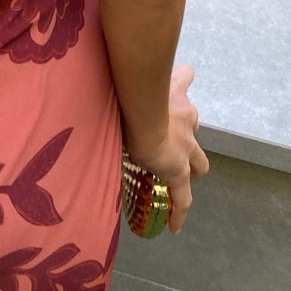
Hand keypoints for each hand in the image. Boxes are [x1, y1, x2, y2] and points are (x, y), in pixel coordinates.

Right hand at [127, 64, 209, 233]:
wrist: (142, 113)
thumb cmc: (129, 88)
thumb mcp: (126, 76)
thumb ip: (117, 77)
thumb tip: (91, 65)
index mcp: (174, 91)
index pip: (185, 77)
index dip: (181, 81)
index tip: (177, 81)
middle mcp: (186, 114)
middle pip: (194, 123)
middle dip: (186, 132)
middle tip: (169, 138)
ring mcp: (187, 145)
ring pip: (199, 161)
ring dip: (190, 165)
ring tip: (176, 175)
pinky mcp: (180, 171)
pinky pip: (183, 197)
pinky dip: (179, 210)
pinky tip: (174, 225)